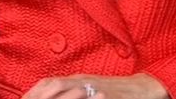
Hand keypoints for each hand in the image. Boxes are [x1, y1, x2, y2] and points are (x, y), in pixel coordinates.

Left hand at [21, 73, 168, 98]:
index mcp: (77, 80)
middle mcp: (82, 82)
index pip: (49, 82)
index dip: (33, 91)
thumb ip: (72, 92)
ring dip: (52, 97)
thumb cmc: (115, 92)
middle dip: (36, 95)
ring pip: (66, 92)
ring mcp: (93, 89)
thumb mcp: (90, 89)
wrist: (142, 89)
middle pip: (53, 85)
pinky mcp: (105, 97)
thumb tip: (50, 95)